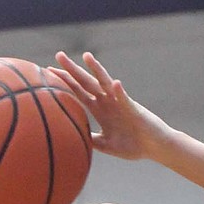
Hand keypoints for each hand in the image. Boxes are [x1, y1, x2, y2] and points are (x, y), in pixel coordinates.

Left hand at [47, 51, 171, 160]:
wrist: (155, 148)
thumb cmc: (133, 146)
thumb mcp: (106, 145)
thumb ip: (91, 140)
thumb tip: (74, 139)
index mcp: (100, 110)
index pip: (78, 92)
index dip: (65, 82)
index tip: (49, 72)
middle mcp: (108, 102)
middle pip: (87, 82)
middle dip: (72, 70)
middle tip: (58, 55)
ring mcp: (120, 103)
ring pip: (105, 83)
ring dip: (96, 70)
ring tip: (86, 56)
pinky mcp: (133, 109)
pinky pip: (125, 100)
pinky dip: (120, 92)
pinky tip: (115, 84)